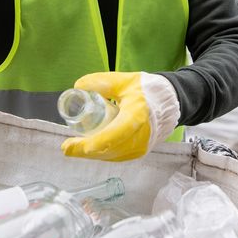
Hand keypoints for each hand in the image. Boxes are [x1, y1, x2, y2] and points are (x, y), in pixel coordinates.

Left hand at [61, 71, 180, 161]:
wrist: (170, 101)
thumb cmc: (147, 91)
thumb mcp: (123, 81)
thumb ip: (100, 82)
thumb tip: (78, 86)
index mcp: (137, 116)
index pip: (113, 135)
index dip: (92, 144)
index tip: (74, 145)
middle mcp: (141, 136)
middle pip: (108, 150)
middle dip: (85, 150)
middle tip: (67, 147)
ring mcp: (141, 146)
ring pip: (111, 156)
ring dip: (92, 154)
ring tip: (74, 147)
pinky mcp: (140, 151)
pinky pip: (117, 156)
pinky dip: (103, 153)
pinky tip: (91, 149)